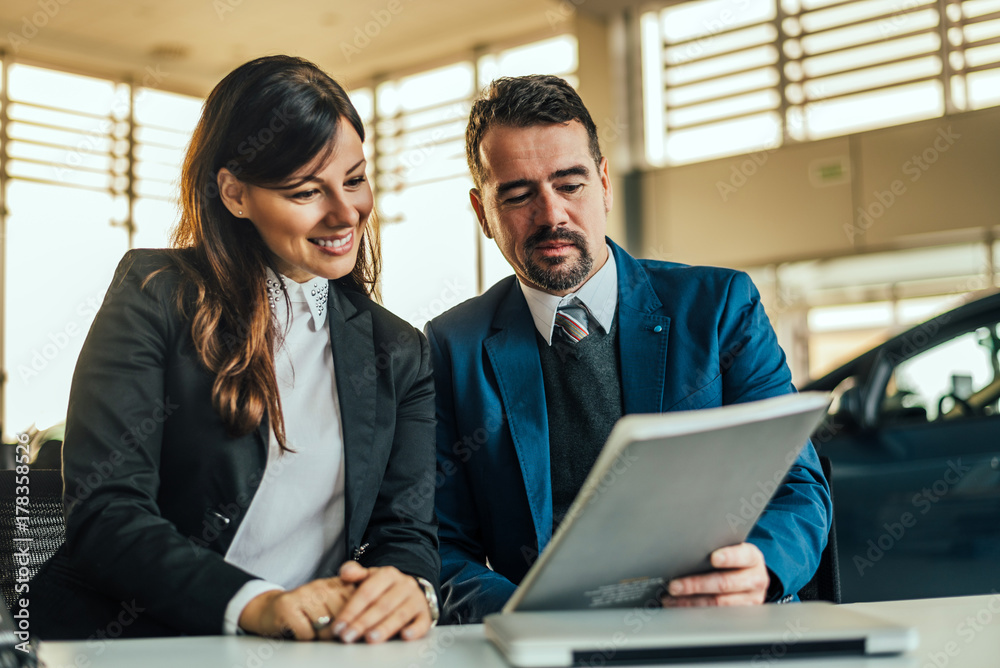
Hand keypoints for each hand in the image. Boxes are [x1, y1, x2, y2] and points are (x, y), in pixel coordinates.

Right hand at [238, 578, 355, 639]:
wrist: (269, 610)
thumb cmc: (305, 612)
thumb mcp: (330, 605)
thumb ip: (350, 608)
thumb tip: (368, 628)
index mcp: (335, 584)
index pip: (358, 603)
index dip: (357, 621)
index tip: (355, 628)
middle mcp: (321, 585)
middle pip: (343, 618)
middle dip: (337, 632)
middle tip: (325, 630)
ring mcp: (304, 593)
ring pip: (326, 628)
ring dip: (319, 637)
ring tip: (311, 629)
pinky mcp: (288, 606)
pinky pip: (307, 634)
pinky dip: (304, 638)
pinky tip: (297, 630)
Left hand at [332, 561, 433, 643]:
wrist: (410, 591)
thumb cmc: (384, 588)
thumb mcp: (370, 577)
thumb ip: (355, 573)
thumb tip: (345, 572)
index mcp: (387, 574)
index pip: (367, 592)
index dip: (351, 610)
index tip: (338, 626)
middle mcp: (404, 585)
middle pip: (382, 605)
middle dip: (363, 622)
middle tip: (348, 636)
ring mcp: (416, 599)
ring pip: (400, 614)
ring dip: (384, 628)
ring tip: (370, 639)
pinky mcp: (425, 614)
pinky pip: (423, 622)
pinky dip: (414, 630)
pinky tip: (405, 636)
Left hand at [662, 543, 768, 606]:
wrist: (751, 575)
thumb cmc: (735, 558)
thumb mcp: (732, 548)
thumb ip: (717, 548)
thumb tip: (688, 548)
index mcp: (752, 557)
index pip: (743, 556)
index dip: (729, 557)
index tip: (713, 558)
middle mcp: (756, 579)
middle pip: (725, 583)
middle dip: (696, 585)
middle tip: (675, 585)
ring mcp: (751, 599)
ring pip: (719, 603)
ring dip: (691, 601)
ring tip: (672, 597)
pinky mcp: (742, 613)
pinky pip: (716, 615)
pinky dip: (695, 610)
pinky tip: (680, 605)